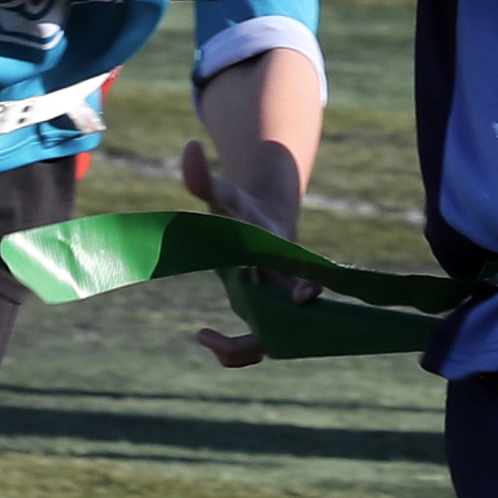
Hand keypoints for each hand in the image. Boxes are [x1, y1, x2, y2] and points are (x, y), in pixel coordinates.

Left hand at [180, 137, 316, 368]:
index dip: (308, 290)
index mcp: (283, 260)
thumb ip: (205, 178)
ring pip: (268, 344)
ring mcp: (272, 307)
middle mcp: (283, 288)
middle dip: (265, 337)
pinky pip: (254, 346)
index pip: (304, 280)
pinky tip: (201, 334)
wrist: (264, 227)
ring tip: (204, 337)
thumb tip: (189, 146)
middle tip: (210, 336)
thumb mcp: (225, 195)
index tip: (305, 297)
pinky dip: (233, 351)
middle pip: (291, 326)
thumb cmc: (244, 212)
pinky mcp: (261, 317)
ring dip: (240, 350)